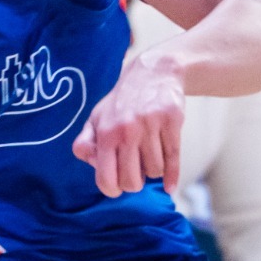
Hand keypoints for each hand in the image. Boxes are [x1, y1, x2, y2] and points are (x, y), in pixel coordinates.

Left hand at [73, 52, 183, 196]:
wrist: (154, 71)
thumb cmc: (123, 101)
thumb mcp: (98, 117)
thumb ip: (86, 142)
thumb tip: (89, 161)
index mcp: (105, 132)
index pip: (106, 178)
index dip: (112, 189)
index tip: (117, 186)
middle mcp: (127, 130)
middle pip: (132, 181)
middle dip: (135, 182)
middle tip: (136, 171)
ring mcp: (150, 126)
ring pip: (154, 171)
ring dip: (153, 169)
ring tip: (149, 155)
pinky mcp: (172, 122)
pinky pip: (173, 160)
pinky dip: (172, 176)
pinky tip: (169, 185)